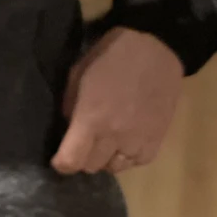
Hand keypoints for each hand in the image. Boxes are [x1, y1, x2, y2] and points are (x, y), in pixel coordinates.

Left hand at [51, 27, 183, 175]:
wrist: (155, 48)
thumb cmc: (111, 56)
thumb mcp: (78, 74)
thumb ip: (70, 105)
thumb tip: (70, 127)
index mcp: (91, 119)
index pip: (71, 161)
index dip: (61, 163)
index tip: (59, 157)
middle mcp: (114, 136)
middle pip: (91, 167)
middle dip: (82, 158)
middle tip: (82, 142)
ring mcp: (138, 140)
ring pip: (115, 168)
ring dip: (105, 158)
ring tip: (105, 142)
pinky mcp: (157, 138)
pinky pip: (138, 162)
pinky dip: (129, 157)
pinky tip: (125, 142)